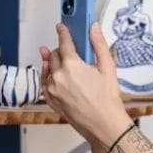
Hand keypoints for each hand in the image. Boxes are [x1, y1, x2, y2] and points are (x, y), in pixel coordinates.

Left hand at [39, 22, 132, 147]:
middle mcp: (59, 76)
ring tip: (53, 57)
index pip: (64, 42)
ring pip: (48, 68)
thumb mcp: (108, 67)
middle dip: (60, 49)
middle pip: (54, 55)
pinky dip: (47, 75)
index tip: (61, 27)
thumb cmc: (107, 100)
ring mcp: (53, 89)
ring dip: (52, 61)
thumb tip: (94, 28)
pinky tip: (52, 74)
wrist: (104, 125)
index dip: (63, 33)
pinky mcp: (51, 100)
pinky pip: (44, 83)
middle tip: (67, 48)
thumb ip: (99, 44)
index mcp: (72, 65)